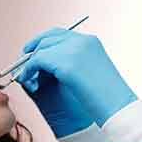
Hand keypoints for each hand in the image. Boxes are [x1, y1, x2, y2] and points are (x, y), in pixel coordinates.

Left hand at [17, 28, 136, 126]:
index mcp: (91, 42)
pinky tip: (25, 79)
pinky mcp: (64, 63)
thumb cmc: (109, 98)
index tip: (35, 51)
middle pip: (49, 38)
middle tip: (24, 59)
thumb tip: (54, 68)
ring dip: (30, 61)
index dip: (46, 41)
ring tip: (24, 73)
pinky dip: (28, 69)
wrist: (118, 107)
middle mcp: (81, 42)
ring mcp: (73, 50)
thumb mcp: (92, 74)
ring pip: (41, 49)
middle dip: (34, 48)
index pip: (61, 34)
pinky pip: (37, 61)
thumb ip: (75, 65)